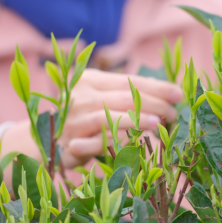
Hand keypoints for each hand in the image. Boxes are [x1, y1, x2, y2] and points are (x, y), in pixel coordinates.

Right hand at [2, 69, 182, 168]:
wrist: (42, 140)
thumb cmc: (82, 116)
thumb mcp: (102, 98)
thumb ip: (128, 93)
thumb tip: (168, 92)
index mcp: (90, 80)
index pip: (129, 81)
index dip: (156, 87)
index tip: (178, 93)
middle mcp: (80, 96)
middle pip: (124, 98)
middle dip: (154, 104)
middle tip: (175, 112)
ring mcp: (74, 119)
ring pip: (110, 117)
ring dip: (137, 120)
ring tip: (160, 122)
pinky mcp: (70, 143)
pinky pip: (96, 141)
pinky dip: (115, 140)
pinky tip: (133, 141)